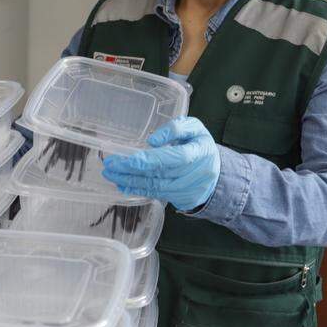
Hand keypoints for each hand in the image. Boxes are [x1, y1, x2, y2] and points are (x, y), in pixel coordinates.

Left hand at [102, 117, 219, 211]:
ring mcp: (186, 189)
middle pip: (159, 174)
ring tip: (110, 173)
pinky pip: (155, 194)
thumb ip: (176, 128)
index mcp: (199, 152)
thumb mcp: (195, 129)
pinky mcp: (179, 198)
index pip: (174, 158)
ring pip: (154, 186)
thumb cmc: (201, 146)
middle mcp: (193, 174)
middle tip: (110, 164)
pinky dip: (137, 189)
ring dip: (129, 180)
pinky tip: (121, 184)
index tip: (129, 159)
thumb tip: (152, 140)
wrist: (217, 174)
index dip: (151, 160)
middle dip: (131, 170)